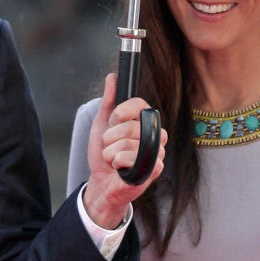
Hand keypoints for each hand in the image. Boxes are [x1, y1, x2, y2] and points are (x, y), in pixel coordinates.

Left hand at [82, 73, 166, 229]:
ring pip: (128, 143)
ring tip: (113, 159)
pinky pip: (132, 158)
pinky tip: (119, 168)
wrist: (102, 182)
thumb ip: (108, 101)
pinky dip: (118, 163)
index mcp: (145, 121)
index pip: (139, 104)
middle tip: (111, 146)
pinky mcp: (155, 168)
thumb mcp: (102, 124)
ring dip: (111, 153)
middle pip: (131, 126)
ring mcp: (157, 151)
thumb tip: (112, 78)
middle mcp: (155, 134)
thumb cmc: (104, 154)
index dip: (122, 112)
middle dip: (111, 138)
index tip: (113, 121)